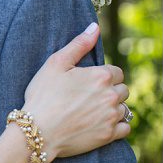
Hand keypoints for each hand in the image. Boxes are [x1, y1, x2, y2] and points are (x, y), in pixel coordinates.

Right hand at [22, 22, 129, 160]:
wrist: (37, 131)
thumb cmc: (43, 96)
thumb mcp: (55, 64)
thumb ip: (79, 44)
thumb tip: (95, 27)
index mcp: (102, 75)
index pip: (116, 72)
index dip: (102, 77)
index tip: (87, 84)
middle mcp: (111, 95)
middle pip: (123, 90)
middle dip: (109, 92)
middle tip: (88, 98)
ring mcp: (111, 116)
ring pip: (124, 108)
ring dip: (112, 108)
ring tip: (91, 111)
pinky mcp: (109, 135)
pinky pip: (125, 127)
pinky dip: (116, 126)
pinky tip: (99, 124)